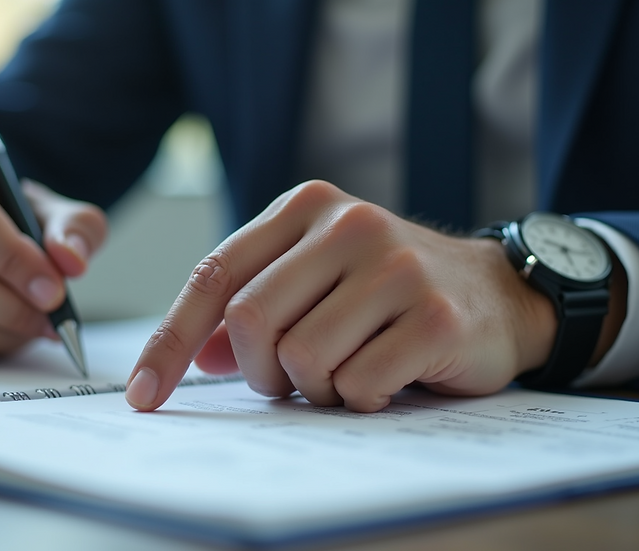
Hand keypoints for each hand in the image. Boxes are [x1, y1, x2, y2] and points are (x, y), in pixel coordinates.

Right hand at [0, 143, 106, 361]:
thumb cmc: (3, 216)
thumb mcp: (44, 207)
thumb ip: (73, 227)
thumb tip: (72, 261)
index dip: (15, 262)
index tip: (55, 290)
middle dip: (16, 307)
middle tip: (54, 318)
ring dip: (5, 333)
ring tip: (35, 325)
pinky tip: (5, 333)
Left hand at [125, 180, 560, 411]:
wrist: (494, 294)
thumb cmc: (389, 291)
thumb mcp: (316, 280)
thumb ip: (255, 305)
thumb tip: (196, 355)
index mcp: (306, 208)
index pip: (214, 276)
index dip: (170, 341)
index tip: (144, 395)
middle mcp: (348, 225)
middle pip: (250, 321)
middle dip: (260, 370)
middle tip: (292, 379)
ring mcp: (395, 266)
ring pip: (301, 358)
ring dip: (316, 387)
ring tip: (350, 370)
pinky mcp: (434, 314)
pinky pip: (357, 384)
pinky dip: (360, 398)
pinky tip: (386, 378)